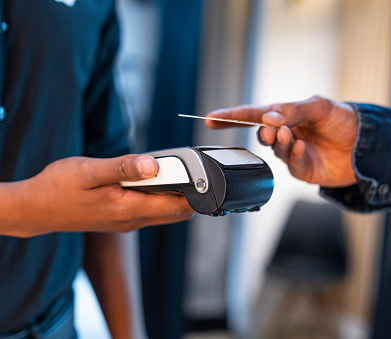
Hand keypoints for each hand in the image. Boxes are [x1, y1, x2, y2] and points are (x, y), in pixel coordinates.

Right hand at [4, 155, 193, 236]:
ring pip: (164, 212)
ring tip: (170, 171)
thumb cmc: (58, 188)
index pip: (178, 207)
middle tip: (188, 169)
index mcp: (130, 209)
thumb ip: (124, 168)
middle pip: (177, 212)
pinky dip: (158, 197)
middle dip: (189, 193)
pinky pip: (150, 210)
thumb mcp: (89, 171)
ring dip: (173, 195)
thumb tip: (154, 164)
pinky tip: (149, 180)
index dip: (194, 191)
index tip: (200, 173)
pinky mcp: (121, 219)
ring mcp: (127, 222)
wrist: (35, 209)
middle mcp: (133, 221)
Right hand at [206, 95, 358, 186]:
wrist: (368, 145)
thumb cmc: (345, 120)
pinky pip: (290, 163)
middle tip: (273, 130)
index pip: (253, 114)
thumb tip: (268, 118)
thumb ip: (292, 111)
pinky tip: (302, 146)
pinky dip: (293, 154)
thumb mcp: (319, 107)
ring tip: (290, 134)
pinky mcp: (302, 169)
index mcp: (287, 115)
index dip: (231, 117)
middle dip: (263, 131)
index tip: (210, 119)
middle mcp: (287, 133)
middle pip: (261, 133)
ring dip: (279, 141)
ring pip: (274, 149)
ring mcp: (293, 152)